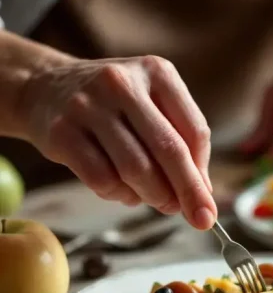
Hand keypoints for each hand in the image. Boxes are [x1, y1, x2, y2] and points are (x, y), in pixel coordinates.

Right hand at [19, 56, 216, 229]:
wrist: (44, 87)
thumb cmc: (114, 105)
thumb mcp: (152, 104)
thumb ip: (181, 140)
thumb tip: (203, 192)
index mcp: (156, 72)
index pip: (195, 130)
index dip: (203, 173)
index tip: (208, 202)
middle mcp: (122, 83)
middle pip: (169, 150)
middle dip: (189, 192)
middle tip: (199, 219)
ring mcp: (88, 106)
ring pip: (136, 168)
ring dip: (154, 196)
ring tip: (158, 201)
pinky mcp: (61, 132)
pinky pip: (102, 178)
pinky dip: (120, 195)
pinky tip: (124, 193)